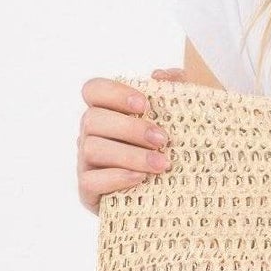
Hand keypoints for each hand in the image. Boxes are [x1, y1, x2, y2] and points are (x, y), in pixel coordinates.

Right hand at [76, 68, 182, 213]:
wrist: (179, 195)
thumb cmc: (177, 150)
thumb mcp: (183, 118)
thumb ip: (175, 90)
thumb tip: (160, 75)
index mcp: (108, 112)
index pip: (93, 90)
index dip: (114, 93)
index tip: (144, 104)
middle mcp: (92, 134)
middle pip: (92, 119)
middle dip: (130, 128)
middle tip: (163, 140)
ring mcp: (87, 163)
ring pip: (92, 149)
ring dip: (130, 155)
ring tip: (162, 164)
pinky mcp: (88, 192)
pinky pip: (90, 181)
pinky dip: (117, 177)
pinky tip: (142, 179)